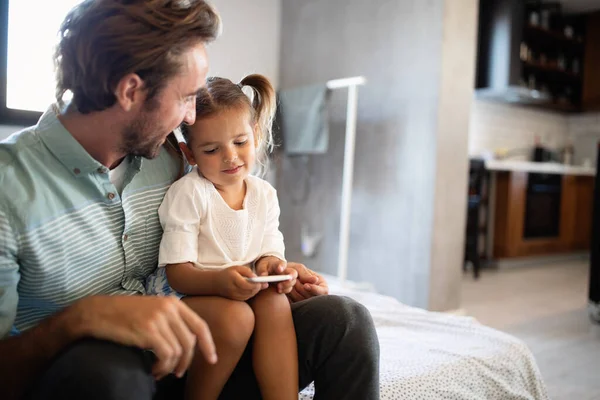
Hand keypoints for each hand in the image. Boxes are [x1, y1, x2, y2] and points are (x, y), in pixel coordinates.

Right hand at [73, 295, 216, 379]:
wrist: (97, 312)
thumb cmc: (123, 314)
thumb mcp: (152, 310)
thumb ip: (170, 320)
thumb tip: (187, 342)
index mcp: (173, 303)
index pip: (200, 325)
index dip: (208, 344)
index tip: (212, 359)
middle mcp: (169, 308)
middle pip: (190, 342)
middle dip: (186, 362)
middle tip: (177, 373)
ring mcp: (159, 319)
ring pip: (179, 351)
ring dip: (171, 367)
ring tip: (160, 372)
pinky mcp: (148, 331)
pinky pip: (166, 355)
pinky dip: (162, 367)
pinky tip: (153, 370)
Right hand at [217, 265, 266, 300]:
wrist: (215, 283)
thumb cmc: (228, 273)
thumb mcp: (237, 268)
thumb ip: (248, 272)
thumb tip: (257, 278)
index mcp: (233, 279)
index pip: (247, 285)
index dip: (256, 284)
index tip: (261, 281)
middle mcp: (233, 289)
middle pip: (249, 291)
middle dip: (258, 288)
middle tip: (263, 283)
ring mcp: (233, 295)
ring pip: (248, 295)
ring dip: (255, 291)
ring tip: (257, 285)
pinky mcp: (234, 299)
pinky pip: (246, 298)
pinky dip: (250, 294)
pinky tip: (251, 289)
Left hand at [255, 256, 297, 293]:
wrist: (267, 270)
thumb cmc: (265, 267)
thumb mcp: (262, 267)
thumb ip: (262, 271)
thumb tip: (263, 276)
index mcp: (279, 264)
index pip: (282, 264)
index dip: (282, 266)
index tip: (279, 269)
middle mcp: (286, 270)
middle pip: (293, 273)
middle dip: (289, 278)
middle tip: (280, 283)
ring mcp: (287, 277)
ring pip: (293, 281)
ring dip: (286, 286)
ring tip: (278, 288)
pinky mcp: (287, 284)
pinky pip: (289, 288)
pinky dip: (285, 290)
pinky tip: (279, 291)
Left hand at [286, 262, 328, 302]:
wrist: (280, 277)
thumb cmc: (292, 270)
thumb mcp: (299, 269)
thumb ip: (306, 274)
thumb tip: (315, 280)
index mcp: (321, 285)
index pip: (323, 291)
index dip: (314, 289)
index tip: (305, 285)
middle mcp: (315, 295)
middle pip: (311, 297)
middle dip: (301, 288)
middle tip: (293, 280)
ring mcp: (307, 302)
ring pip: (302, 301)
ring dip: (293, 292)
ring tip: (288, 283)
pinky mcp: (298, 306)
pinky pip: (294, 304)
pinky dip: (289, 297)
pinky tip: (285, 289)